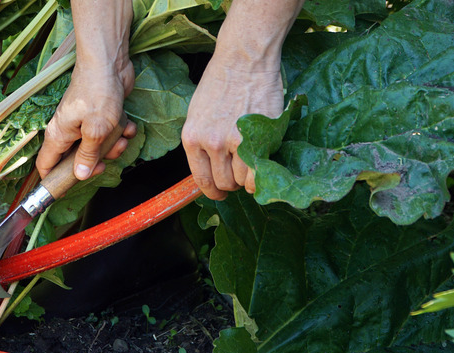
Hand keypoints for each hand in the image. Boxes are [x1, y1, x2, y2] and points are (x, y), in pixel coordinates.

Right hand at [36, 0, 136, 180]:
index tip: (66, 192)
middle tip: (106, 163)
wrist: (110, 63)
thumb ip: (87, 155)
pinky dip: (119, 132)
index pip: (46, 165)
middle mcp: (68, 131)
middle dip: (95, 164)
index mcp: (58, 135)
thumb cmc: (98, 93)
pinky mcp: (100, 116)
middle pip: (76, 160)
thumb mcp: (95, 130)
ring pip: (97, 148)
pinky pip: (108, 134)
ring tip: (121, 137)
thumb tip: (79, 176)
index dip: (53, 181)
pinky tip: (127, 124)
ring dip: (113, 147)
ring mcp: (84, 123)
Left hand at [182, 59, 283, 199]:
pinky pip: (257, 175)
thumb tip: (211, 169)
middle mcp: (210, 143)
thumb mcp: (198, 114)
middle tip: (239, 173)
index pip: (201, 180)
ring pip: (240, 181)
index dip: (213, 192)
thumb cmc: (222, 82)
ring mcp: (233, 142)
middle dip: (231, 183)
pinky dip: (260, 177)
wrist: (244, 59)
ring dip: (247, 178)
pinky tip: (262, 166)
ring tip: (252, 163)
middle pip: (223, 184)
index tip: (220, 193)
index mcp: (191, 138)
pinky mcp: (257, 138)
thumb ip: (203, 142)